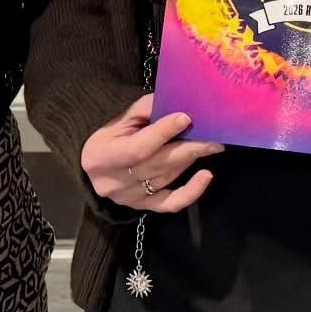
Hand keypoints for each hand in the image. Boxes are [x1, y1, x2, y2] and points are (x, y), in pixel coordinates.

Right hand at [80, 94, 223, 214]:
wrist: (97, 163)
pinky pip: (170, 204)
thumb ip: (146, 109)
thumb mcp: (120, 117)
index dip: (163, 133)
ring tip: (209, 145)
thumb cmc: (110, 135)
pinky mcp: (142, 207)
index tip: (186, 118)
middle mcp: (112, 182)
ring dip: (189, 160)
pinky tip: (206, 176)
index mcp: (101, 156)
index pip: (137, 148)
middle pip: (156, 164)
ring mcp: (127, 198)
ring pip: (166, 178)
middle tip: (213, 137)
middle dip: (188, 149)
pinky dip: (191, 192)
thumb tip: (178, 104)